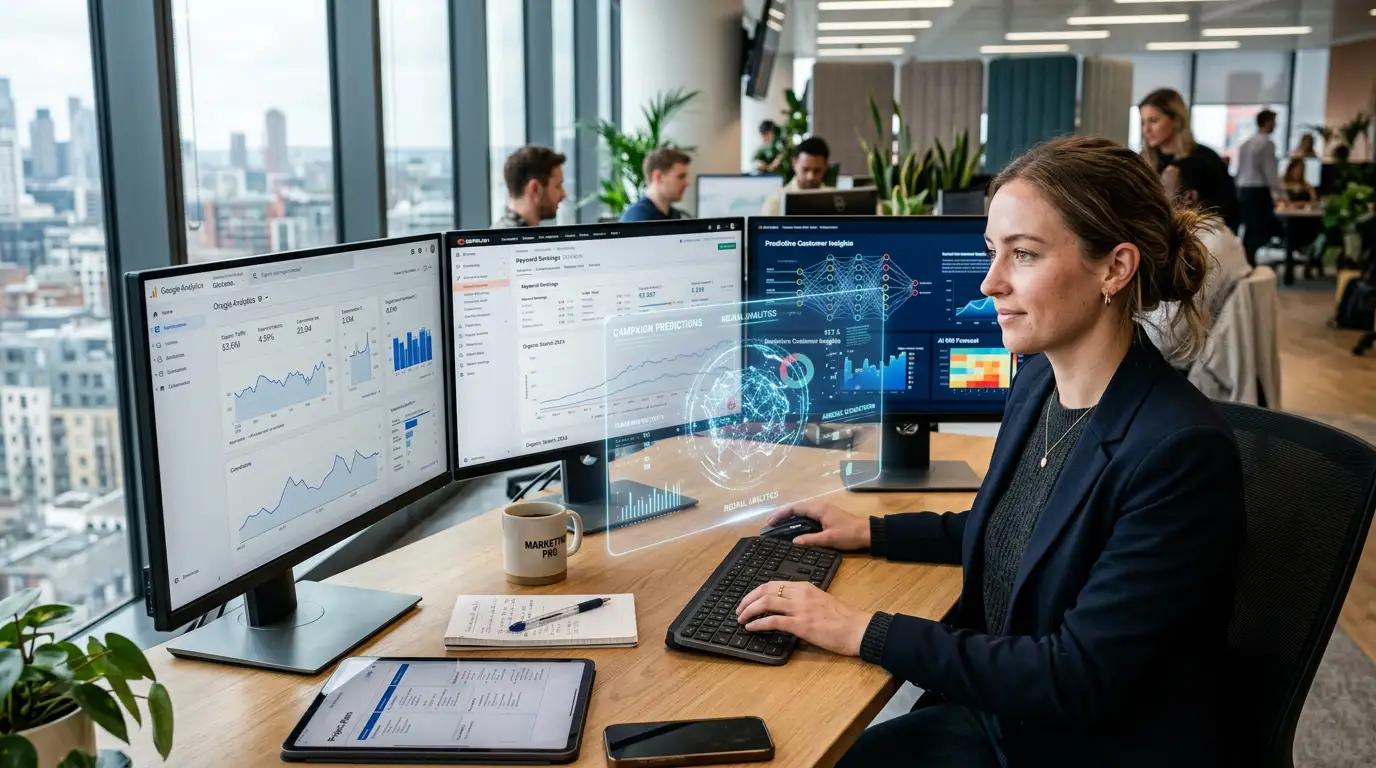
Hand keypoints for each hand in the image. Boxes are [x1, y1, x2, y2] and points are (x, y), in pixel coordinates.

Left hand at [735, 581, 870, 656]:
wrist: (857, 629)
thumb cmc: (842, 619)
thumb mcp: (820, 600)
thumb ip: (802, 600)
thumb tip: (784, 607)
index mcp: (805, 587)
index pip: (773, 584)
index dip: (756, 592)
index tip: (747, 600)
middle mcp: (800, 594)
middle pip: (765, 590)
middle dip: (747, 599)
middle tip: (739, 610)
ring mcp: (800, 609)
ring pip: (766, 602)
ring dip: (749, 610)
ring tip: (741, 619)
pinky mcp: (802, 625)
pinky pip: (773, 621)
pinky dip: (758, 624)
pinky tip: (751, 628)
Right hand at [764, 501, 869, 549]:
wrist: (868, 534)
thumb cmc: (849, 534)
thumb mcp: (829, 539)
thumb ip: (810, 540)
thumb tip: (793, 542)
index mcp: (819, 509)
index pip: (795, 508)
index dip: (781, 514)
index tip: (770, 522)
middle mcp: (819, 508)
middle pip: (796, 508)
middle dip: (782, 515)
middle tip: (771, 526)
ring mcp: (823, 512)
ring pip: (802, 512)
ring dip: (789, 518)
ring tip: (778, 528)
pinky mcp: (826, 518)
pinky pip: (808, 518)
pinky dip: (798, 522)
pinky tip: (794, 530)